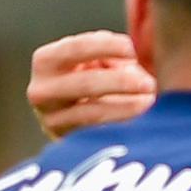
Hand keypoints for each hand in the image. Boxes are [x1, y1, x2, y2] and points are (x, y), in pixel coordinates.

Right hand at [27, 32, 156, 137]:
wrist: (73, 113)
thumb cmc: (90, 74)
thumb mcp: (93, 57)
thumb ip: (107, 52)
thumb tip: (128, 63)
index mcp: (45, 61)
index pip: (76, 48)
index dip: (106, 46)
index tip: (133, 51)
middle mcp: (41, 91)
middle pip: (85, 83)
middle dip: (120, 82)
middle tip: (149, 84)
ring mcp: (51, 120)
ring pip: (91, 114)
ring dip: (125, 107)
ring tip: (149, 101)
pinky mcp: (66, 143)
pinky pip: (97, 135)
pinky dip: (121, 126)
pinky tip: (141, 123)